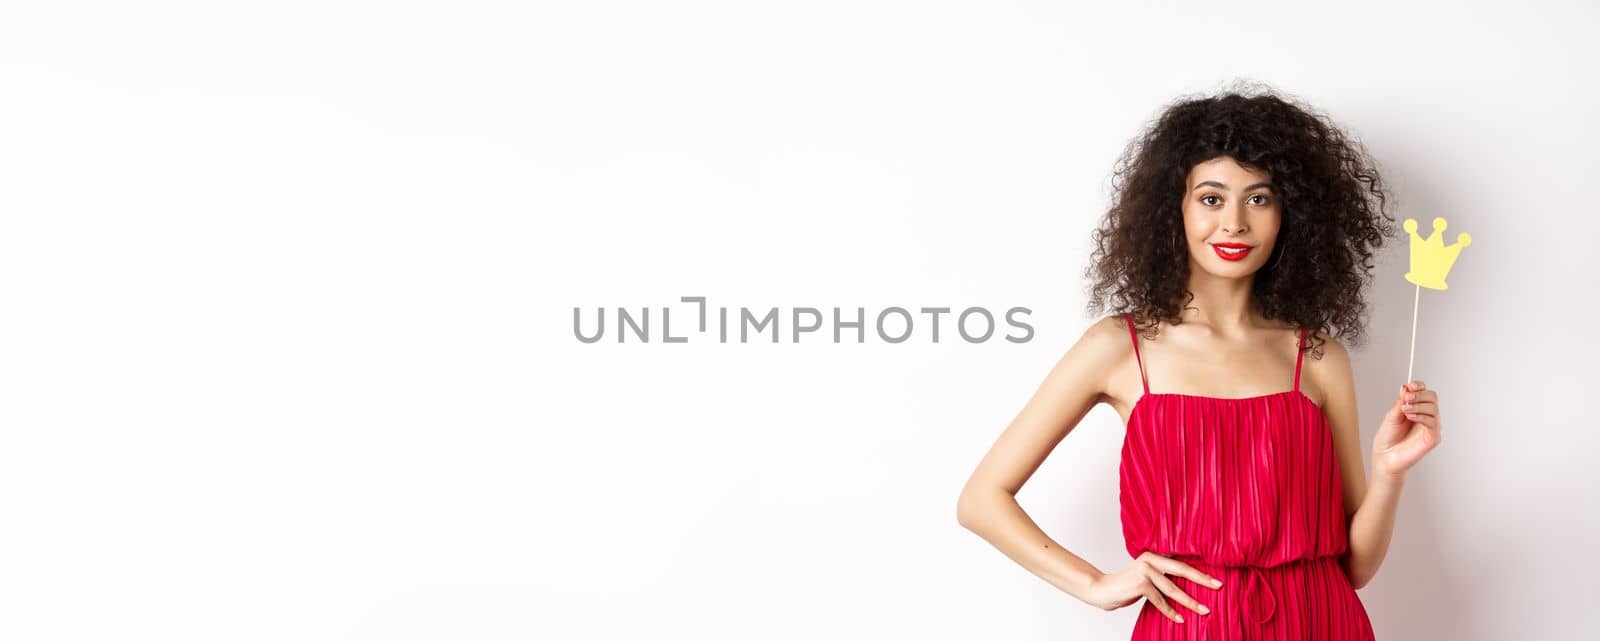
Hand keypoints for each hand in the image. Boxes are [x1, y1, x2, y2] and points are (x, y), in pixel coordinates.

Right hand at [1082, 551, 1221, 622]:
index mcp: (1154, 556)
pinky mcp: (1140, 583)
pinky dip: (1170, 611)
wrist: (1101, 589)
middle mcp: (1150, 560)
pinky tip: (1179, 619)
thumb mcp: (1145, 579)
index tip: (1215, 579)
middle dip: (1202, 579)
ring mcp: (1145, 571)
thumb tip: (1185, 587)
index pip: (1181, 563)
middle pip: (1181, 570)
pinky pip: (1160, 600)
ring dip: (1190, 601)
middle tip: (1218, 586)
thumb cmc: (1124, 586)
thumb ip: (1161, 578)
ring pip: (1173, 588)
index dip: (1199, 571)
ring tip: (1204, 610)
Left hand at [1372, 380, 1442, 478]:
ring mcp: (1431, 427)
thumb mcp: (1392, 415)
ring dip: (1418, 405)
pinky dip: (1422, 416)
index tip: (1410, 385)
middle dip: (1419, 395)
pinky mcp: (1433, 438)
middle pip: (1432, 397)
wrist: (1384, 456)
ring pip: (1433, 408)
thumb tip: (1406, 387)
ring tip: (1404, 410)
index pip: (1425, 392)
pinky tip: (1410, 417)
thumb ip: (1401, 402)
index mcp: (1417, 408)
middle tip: (1406, 399)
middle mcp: (1426, 416)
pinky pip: (1433, 422)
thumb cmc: (1387, 437)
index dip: (1419, 386)